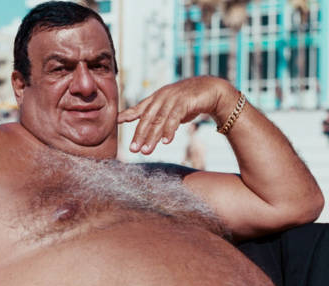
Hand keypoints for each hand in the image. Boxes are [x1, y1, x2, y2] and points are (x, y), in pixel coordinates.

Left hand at [117, 76, 232, 154]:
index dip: (127, 114)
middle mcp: (162, 97)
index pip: (139, 108)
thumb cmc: (190, 101)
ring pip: (159, 120)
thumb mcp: (171, 109)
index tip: (116, 121)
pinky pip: (175, 118)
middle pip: (147, 118)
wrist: (212, 91)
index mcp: (157, 98)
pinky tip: (166, 142)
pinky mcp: (185, 101)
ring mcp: (173, 98)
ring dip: (152, 137)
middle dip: (139, 134)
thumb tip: (149, 135)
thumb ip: (159, 119)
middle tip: (133, 149)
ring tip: (146, 151)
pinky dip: (170, 130)